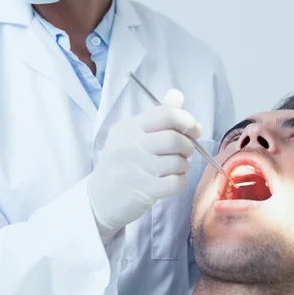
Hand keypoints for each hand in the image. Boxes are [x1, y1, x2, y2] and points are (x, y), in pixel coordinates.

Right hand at [88, 89, 200, 240]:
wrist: (100, 198)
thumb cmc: (121, 163)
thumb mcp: (132, 134)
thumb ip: (157, 116)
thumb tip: (178, 96)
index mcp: (129, 127)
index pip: (166, 114)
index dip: (187, 120)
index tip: (193, 130)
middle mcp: (131, 145)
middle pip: (176, 139)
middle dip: (188, 146)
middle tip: (184, 152)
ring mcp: (138, 168)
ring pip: (179, 162)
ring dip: (183, 166)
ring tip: (173, 168)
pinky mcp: (145, 190)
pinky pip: (177, 182)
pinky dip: (179, 182)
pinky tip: (169, 181)